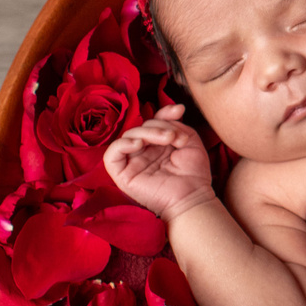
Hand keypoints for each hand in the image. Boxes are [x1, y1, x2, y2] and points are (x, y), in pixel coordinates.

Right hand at [102, 103, 216, 219]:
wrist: (193, 196)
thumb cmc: (194, 173)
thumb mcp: (190, 140)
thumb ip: (177, 123)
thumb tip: (173, 108)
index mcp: (157, 145)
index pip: (152, 122)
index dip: (163, 113)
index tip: (179, 110)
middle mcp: (143, 152)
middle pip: (141, 127)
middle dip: (160, 125)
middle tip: (175, 136)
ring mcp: (132, 163)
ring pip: (128, 137)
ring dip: (148, 133)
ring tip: (168, 139)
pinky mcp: (123, 176)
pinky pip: (111, 155)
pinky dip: (122, 145)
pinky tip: (139, 145)